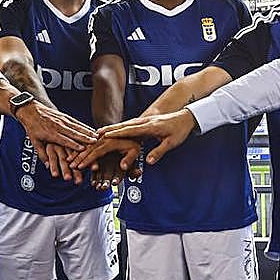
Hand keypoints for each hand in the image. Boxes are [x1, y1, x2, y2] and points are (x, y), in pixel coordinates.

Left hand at [15, 104, 95, 180]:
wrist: (31, 110)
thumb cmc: (32, 127)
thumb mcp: (34, 142)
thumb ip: (42, 154)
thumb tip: (48, 166)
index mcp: (50, 133)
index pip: (64, 140)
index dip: (74, 145)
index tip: (83, 149)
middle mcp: (58, 126)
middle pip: (73, 133)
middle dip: (85, 138)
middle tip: (94, 142)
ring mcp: (62, 120)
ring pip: (77, 127)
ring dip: (87, 132)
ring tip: (97, 136)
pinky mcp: (65, 117)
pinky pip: (76, 122)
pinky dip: (84, 126)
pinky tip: (91, 130)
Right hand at [76, 137, 142, 189]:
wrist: (133, 131)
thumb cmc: (135, 143)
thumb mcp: (135, 152)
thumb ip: (129, 160)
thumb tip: (122, 167)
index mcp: (111, 142)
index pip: (97, 152)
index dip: (88, 160)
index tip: (80, 166)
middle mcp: (104, 138)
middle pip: (88, 148)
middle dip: (78, 157)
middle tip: (70, 165)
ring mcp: (100, 137)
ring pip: (85, 145)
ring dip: (76, 153)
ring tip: (68, 160)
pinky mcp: (98, 137)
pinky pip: (87, 144)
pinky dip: (79, 149)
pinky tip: (72, 153)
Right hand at [78, 110, 197, 167]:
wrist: (186, 117)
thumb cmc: (179, 130)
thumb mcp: (171, 143)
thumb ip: (159, 151)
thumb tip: (149, 162)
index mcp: (149, 127)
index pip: (129, 131)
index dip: (116, 134)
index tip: (103, 137)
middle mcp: (143, 122)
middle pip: (122, 127)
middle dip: (107, 131)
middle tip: (94, 135)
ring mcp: (143, 121)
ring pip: (123, 125)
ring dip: (110, 129)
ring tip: (97, 133)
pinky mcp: (144, 123)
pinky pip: (127, 125)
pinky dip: (117, 128)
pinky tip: (111, 131)